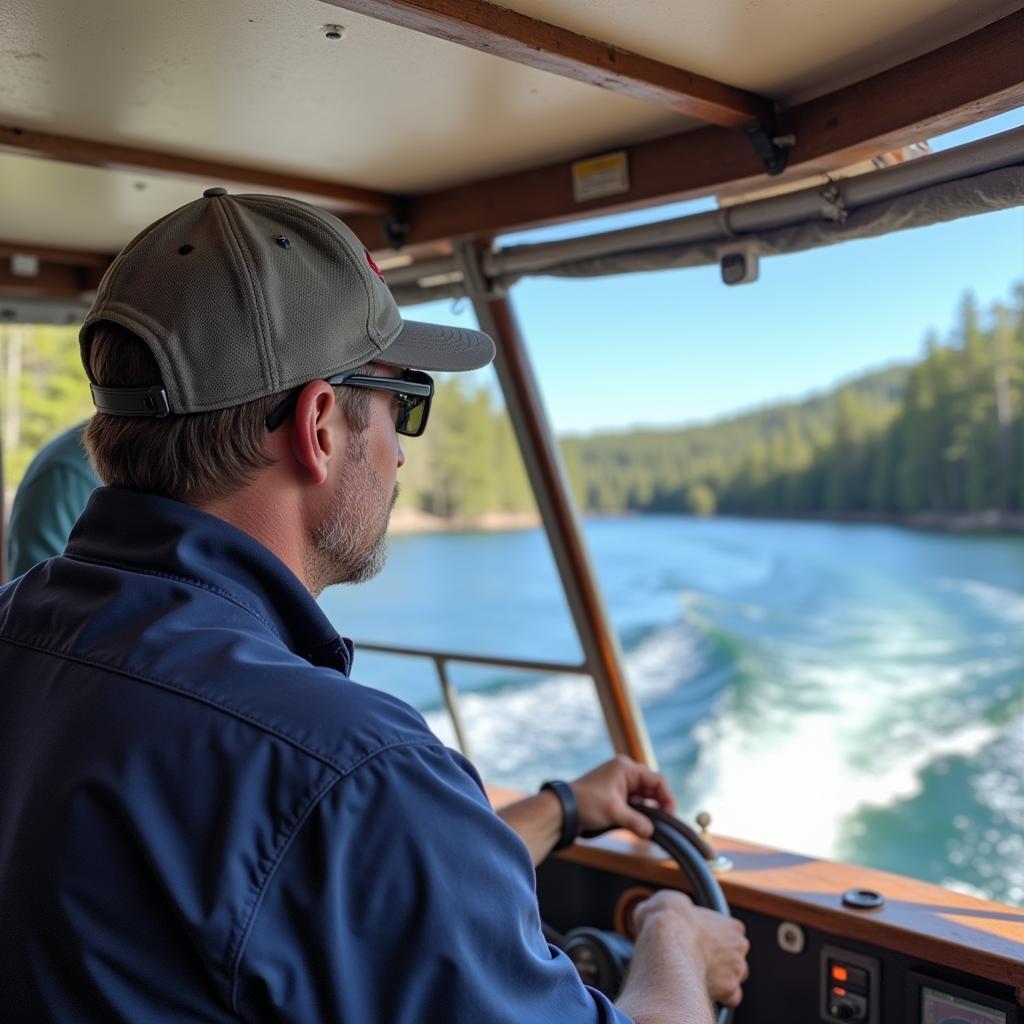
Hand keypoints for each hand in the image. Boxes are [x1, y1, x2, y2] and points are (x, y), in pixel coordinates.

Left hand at [570, 754, 674, 838]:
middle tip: (664, 825)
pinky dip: (640, 813)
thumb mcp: (614, 812)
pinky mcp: (615, 795)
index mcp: (626, 768)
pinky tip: (642, 825)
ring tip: (654, 827)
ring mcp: (620, 784)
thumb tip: (652, 832)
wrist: (562, 810)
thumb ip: (636, 821)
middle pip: (652, 788)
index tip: (670, 817)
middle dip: (659, 806)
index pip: (657, 780)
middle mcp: (625, 773)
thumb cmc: (586, 804)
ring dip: (649, 811)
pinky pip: (635, 803)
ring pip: (644, 797)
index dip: (667, 798)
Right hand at [633, 890, 749, 1007]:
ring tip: (694, 977)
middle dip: (718, 960)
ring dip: (719, 979)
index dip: (713, 939)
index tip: (697, 942)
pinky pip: (730, 998)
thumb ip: (669, 907)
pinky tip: (699, 991)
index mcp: (729, 924)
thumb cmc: (668, 919)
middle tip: (694, 961)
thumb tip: (653, 911)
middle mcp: (738, 946)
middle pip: (734, 957)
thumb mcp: (665, 901)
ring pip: (733, 978)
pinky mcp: (729, 989)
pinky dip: (719, 996)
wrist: (667, 943)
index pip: (731, 933)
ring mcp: (736, 969)